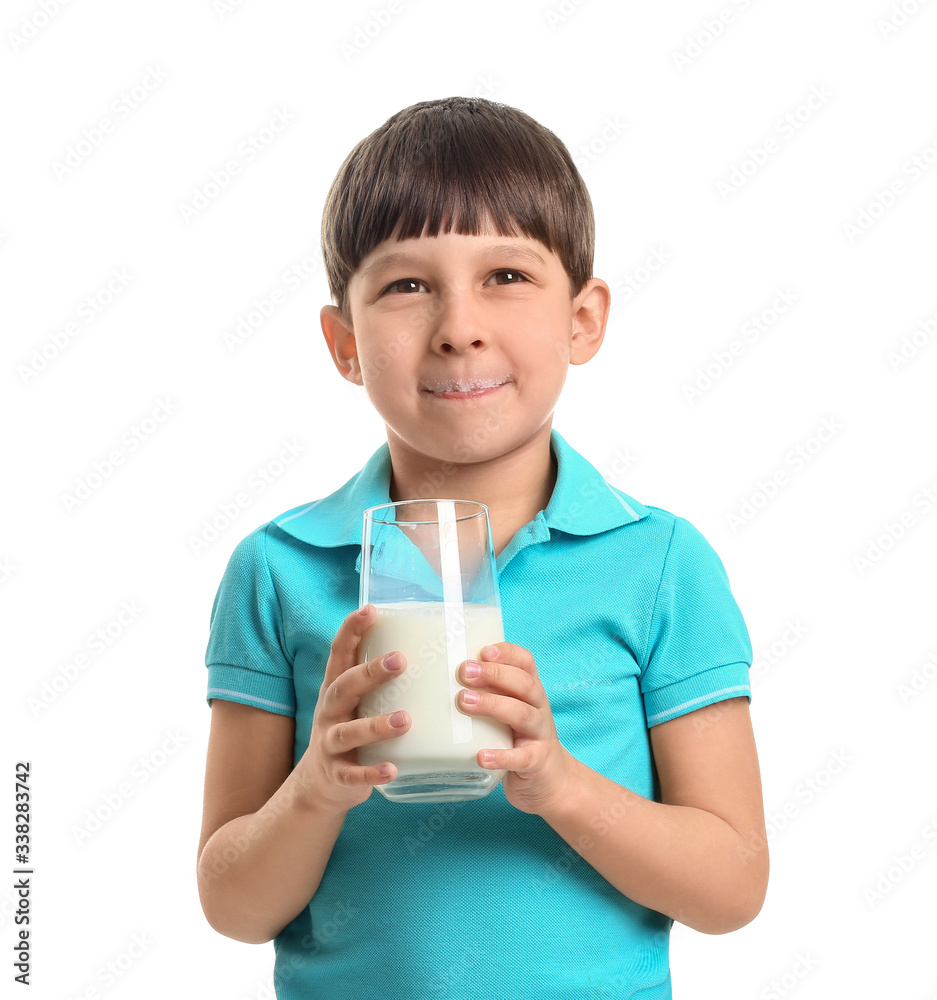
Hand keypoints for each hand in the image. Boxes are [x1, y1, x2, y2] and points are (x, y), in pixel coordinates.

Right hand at [297, 605, 411, 810]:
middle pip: (345, 687)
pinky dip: (371, 773)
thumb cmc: (351, 728)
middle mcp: (329, 712)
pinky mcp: (337, 774)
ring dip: (376, 726)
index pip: (340, 653)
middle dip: (370, 672)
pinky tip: (392, 769)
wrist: (320, 784)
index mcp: (336, 688)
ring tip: (406, 720)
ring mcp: (330, 743)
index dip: (351, 630)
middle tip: (400, 660)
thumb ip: (380, 679)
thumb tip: (429, 647)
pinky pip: (353, 774)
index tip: (370, 610)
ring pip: (349, 732)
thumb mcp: (357, 701)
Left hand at [457, 642, 576, 814]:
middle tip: (464, 671)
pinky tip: (481, 756)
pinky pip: (521, 758)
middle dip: (495, 674)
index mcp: (531, 692)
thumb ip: (487, 694)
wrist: (552, 782)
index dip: (507, 653)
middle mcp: (539, 708)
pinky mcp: (537, 763)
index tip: (483, 650)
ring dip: (493, 705)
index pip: (526, 663)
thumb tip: (438, 679)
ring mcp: (540, 735)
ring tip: (464, 701)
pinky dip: (501, 757)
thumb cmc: (518, 739)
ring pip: (522, 714)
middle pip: (524, 684)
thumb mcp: (509, 711)